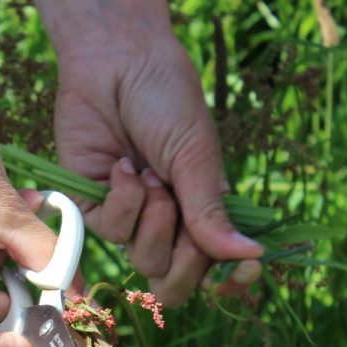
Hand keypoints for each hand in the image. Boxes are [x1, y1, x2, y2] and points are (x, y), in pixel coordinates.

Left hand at [36, 1, 263, 304]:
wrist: (116, 65)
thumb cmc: (167, 101)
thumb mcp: (197, 156)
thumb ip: (212, 213)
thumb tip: (251, 255)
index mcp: (204, 210)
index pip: (218, 268)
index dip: (231, 281)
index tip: (245, 269)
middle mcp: (170, 221)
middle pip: (177, 280)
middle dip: (184, 260)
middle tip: (181, 214)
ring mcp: (132, 217)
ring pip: (144, 260)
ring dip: (153, 220)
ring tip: (151, 174)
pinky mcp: (95, 207)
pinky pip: (111, 232)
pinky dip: (122, 200)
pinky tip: (122, 166)